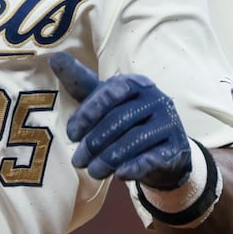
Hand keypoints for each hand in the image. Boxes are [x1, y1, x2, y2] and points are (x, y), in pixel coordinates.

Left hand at [48, 52, 191, 189]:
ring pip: (135, 140)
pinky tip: (119, 175)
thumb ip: (79, 81)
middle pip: (120, 120)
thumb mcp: (101, 100)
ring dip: (109, 159)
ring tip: (93, 171)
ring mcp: (169, 122)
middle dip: (94, 143)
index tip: (71, 135)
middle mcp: (155, 98)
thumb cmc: (124, 119)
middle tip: (78, 161)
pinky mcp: (177, 146)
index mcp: (135, 83)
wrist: (161, 149)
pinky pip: (154, 157)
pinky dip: (135, 167)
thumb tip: (55, 58)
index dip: (87, 115)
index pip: (108, 94)